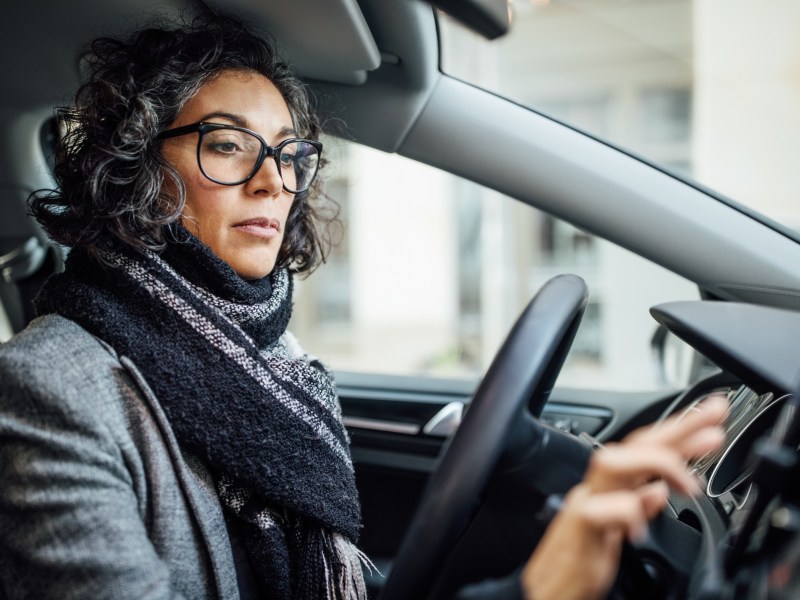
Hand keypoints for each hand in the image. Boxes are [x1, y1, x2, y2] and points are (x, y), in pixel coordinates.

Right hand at [520, 395, 727, 599]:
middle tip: (713, 416)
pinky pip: (596, 511)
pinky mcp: (575, 532)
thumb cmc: (576, 564)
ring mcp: (583, 506)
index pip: (644, 450)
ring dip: (653, 463)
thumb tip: (658, 489)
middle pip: (633, 446)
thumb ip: (637, 507)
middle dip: (677, 428)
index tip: (711, 418)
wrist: (541, 594)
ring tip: (689, 483)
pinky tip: (643, 526)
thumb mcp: (616, 533)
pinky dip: (624, 512)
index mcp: (610, 489)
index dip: (679, 432)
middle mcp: (596, 489)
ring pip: (610, 464)